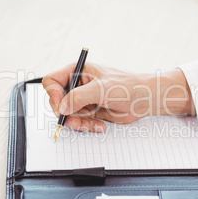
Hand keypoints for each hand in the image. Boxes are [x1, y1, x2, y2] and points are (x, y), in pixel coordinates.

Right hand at [42, 63, 194, 131]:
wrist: (145, 100)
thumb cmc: (128, 86)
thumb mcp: (101, 89)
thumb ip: (79, 96)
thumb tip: (62, 107)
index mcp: (77, 72)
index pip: (52, 81)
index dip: (53, 95)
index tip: (62, 107)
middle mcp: (78, 85)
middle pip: (58, 102)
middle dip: (66, 114)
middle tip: (77, 122)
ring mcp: (84, 99)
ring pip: (68, 115)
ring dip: (78, 123)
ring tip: (91, 125)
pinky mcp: (90, 111)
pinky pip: (80, 122)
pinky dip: (87, 126)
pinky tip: (99, 125)